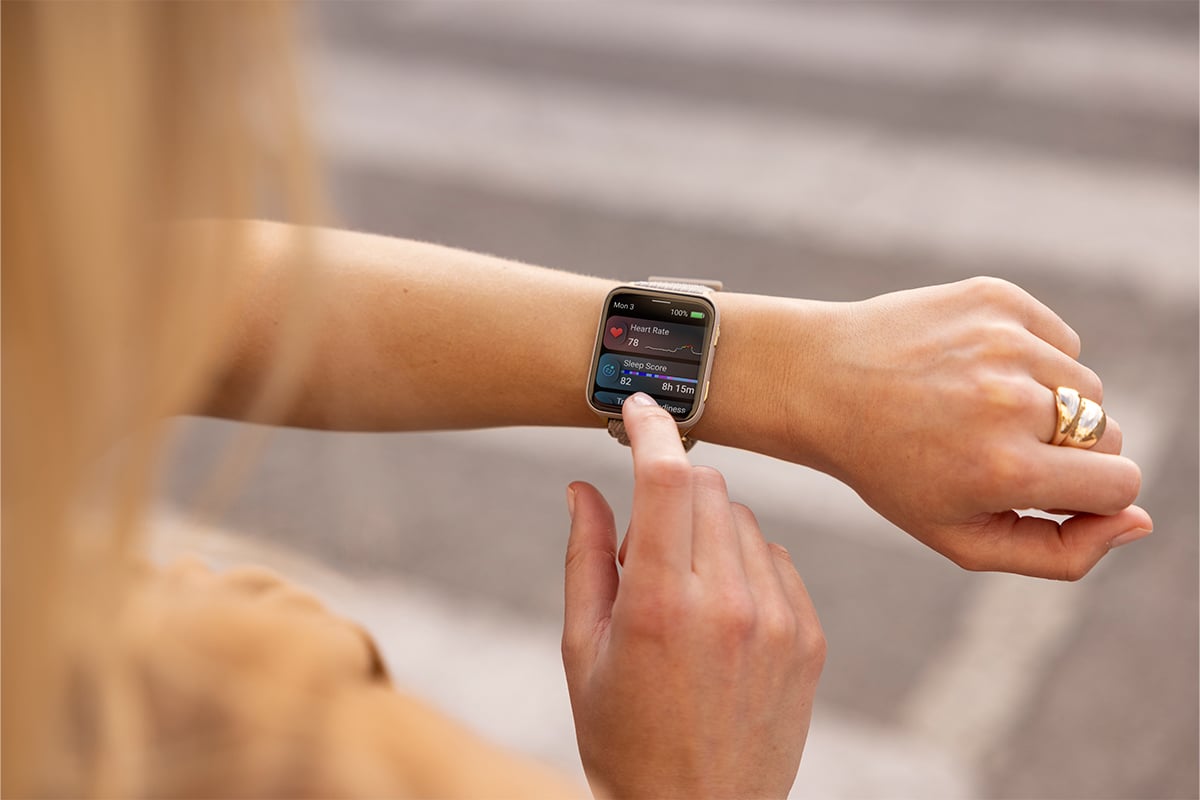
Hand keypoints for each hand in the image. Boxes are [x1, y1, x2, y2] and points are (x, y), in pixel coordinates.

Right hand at [562, 394, 824, 799]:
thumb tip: (582, 487)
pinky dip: (742, 562)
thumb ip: (586, 558)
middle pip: (707, 486)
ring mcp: (778, 620)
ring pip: (741, 518)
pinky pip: (774, 558)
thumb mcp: (581, 651)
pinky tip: (720, 614)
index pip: (667, 479)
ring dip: (705, 528)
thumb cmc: (622, 736)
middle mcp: (729, 605)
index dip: (651, 428)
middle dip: (669, 489)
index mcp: (661, 606)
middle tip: (643, 549)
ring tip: (681, 594)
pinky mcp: (808, 636)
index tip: (639, 407)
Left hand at [788, 277, 1151, 579]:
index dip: (1090, 494)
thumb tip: (1140, 521)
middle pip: (1108, 434)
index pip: (1119, 484)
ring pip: (1085, 385)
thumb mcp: (959, 538)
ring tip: (975, 408)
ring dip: (1047, 402)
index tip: (1046, 488)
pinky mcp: (996, 298)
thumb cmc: (890, 470)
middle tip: (991, 447)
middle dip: (1065, 450)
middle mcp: (1010, 401)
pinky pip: (1059, 339)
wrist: (820, 383)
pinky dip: (1031, 358)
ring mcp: (1004, 342)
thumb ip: (1059, 553)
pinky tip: (972, 369)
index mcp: (1005, 470)